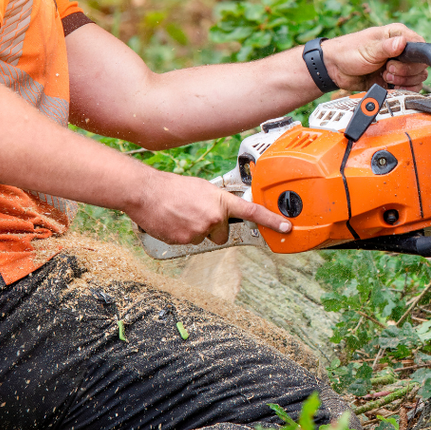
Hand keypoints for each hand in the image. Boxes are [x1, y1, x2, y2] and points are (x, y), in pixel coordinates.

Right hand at [128, 171, 290, 244]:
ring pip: (205, 238)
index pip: (252, 212)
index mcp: (221, 201)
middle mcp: (214, 217)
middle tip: (195, 213)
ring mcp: (200, 230)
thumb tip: (224, 210)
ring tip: (181, 214)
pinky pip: (191, 242)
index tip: (285, 227)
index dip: (271, 220)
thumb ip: (217, 200)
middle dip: (213, 226)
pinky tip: (173, 221)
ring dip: (196, 230)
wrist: (145, 192)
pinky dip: (183, 234)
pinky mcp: (186, 240)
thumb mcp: (201, 188)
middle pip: (223, 233)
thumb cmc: (171, 187)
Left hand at [321, 24, 428, 90]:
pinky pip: (410, 88)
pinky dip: (402, 90)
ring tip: (384, 76)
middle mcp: (402, 50)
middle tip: (387, 69)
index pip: (421, 47)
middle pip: (420, 66)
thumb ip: (386, 47)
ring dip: (402, 82)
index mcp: (398, 35)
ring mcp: (400, 66)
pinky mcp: (395, 80)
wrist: (336, 69)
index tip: (395, 61)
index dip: (413, 59)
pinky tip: (389, 86)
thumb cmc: (349, 51)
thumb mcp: (368, 49)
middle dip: (405, 72)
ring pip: (417, 78)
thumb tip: (403, 42)